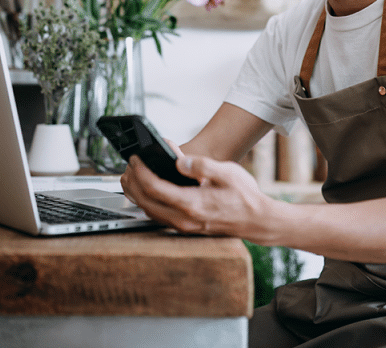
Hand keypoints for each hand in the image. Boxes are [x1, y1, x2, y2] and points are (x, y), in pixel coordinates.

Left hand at [120, 140, 271, 239]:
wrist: (257, 220)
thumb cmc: (245, 196)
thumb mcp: (227, 172)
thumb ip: (201, 165)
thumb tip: (179, 161)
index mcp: (192, 203)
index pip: (154, 188)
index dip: (141, 171)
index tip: (136, 159)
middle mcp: (184, 218)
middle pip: (145, 201)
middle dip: (132, 182)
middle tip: (128, 166)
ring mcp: (184, 225)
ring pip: (149, 211)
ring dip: (136, 194)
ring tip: (131, 177)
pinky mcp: (186, 227)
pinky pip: (158, 216)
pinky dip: (147, 202)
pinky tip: (146, 193)